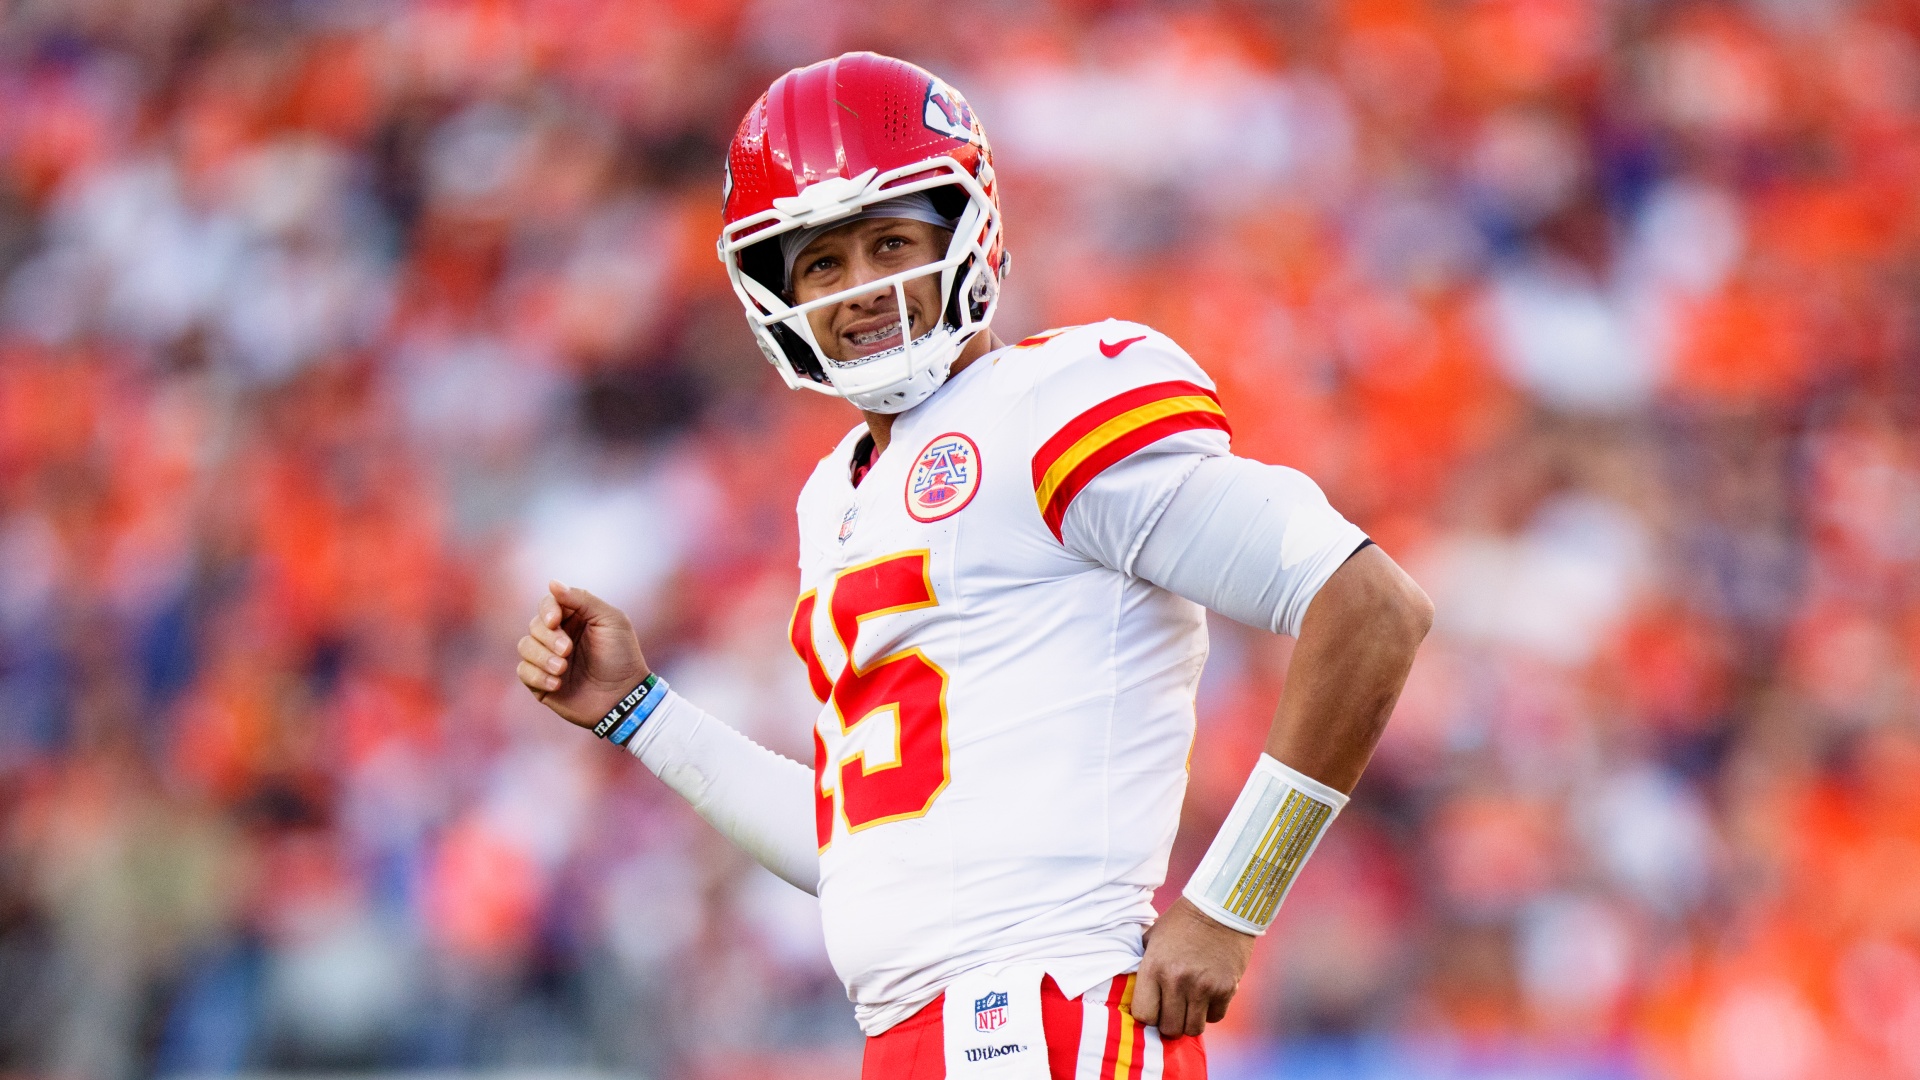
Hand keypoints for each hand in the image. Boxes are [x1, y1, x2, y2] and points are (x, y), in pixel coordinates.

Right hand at [515, 580, 650, 727]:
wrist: (624, 698)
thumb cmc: (622, 657)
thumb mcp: (611, 620)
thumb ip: (583, 599)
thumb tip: (552, 583)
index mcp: (576, 618)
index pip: (549, 603)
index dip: (547, 610)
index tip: (555, 621)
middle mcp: (559, 636)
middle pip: (535, 625)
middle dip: (548, 637)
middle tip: (567, 651)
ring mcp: (548, 659)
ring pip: (525, 646)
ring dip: (541, 657)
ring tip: (562, 669)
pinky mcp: (541, 682)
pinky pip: (523, 671)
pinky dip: (537, 675)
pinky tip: (557, 684)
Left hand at [1130, 896, 1255, 1037]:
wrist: (1221, 906)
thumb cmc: (1182, 921)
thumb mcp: (1153, 937)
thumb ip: (1144, 964)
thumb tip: (1136, 989)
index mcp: (1154, 967)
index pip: (1144, 1015)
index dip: (1148, 1015)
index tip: (1154, 1008)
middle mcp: (1177, 980)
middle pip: (1169, 1028)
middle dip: (1169, 1023)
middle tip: (1173, 1010)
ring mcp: (1203, 986)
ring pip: (1193, 1028)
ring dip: (1190, 1021)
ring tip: (1190, 1006)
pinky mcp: (1226, 988)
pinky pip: (1215, 1017)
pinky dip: (1211, 1011)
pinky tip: (1208, 996)